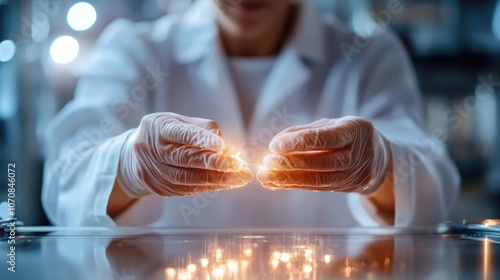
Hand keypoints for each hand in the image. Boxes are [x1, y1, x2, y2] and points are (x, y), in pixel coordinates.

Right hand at [117, 113, 252, 197]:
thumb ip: (202, 129)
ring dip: (218, 179)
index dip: (204, 141)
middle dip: (216, 164)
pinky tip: (227, 183)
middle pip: (186, 159)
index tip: (226, 148)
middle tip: (240, 167)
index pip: (183, 134)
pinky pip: (188, 189)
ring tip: (240, 178)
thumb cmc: (163, 134)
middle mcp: (152, 150)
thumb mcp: (178, 121)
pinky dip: (210, 186)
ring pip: (189, 178)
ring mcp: (154, 172)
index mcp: (158, 128)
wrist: (134, 156)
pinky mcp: (159, 189)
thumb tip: (225, 143)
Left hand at [257, 116, 390, 193]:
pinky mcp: (346, 188)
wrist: (377, 156)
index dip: (299, 142)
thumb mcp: (332, 124)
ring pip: (318, 180)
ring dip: (288, 179)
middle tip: (267, 162)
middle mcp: (358, 154)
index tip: (275, 145)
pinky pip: (316, 188)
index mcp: (356, 130)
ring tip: (265, 176)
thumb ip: (305, 131)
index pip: (326, 138)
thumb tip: (276, 143)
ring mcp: (354, 174)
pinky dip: (293, 185)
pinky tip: (275, 182)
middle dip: (291, 164)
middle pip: (322, 163)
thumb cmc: (347, 135)